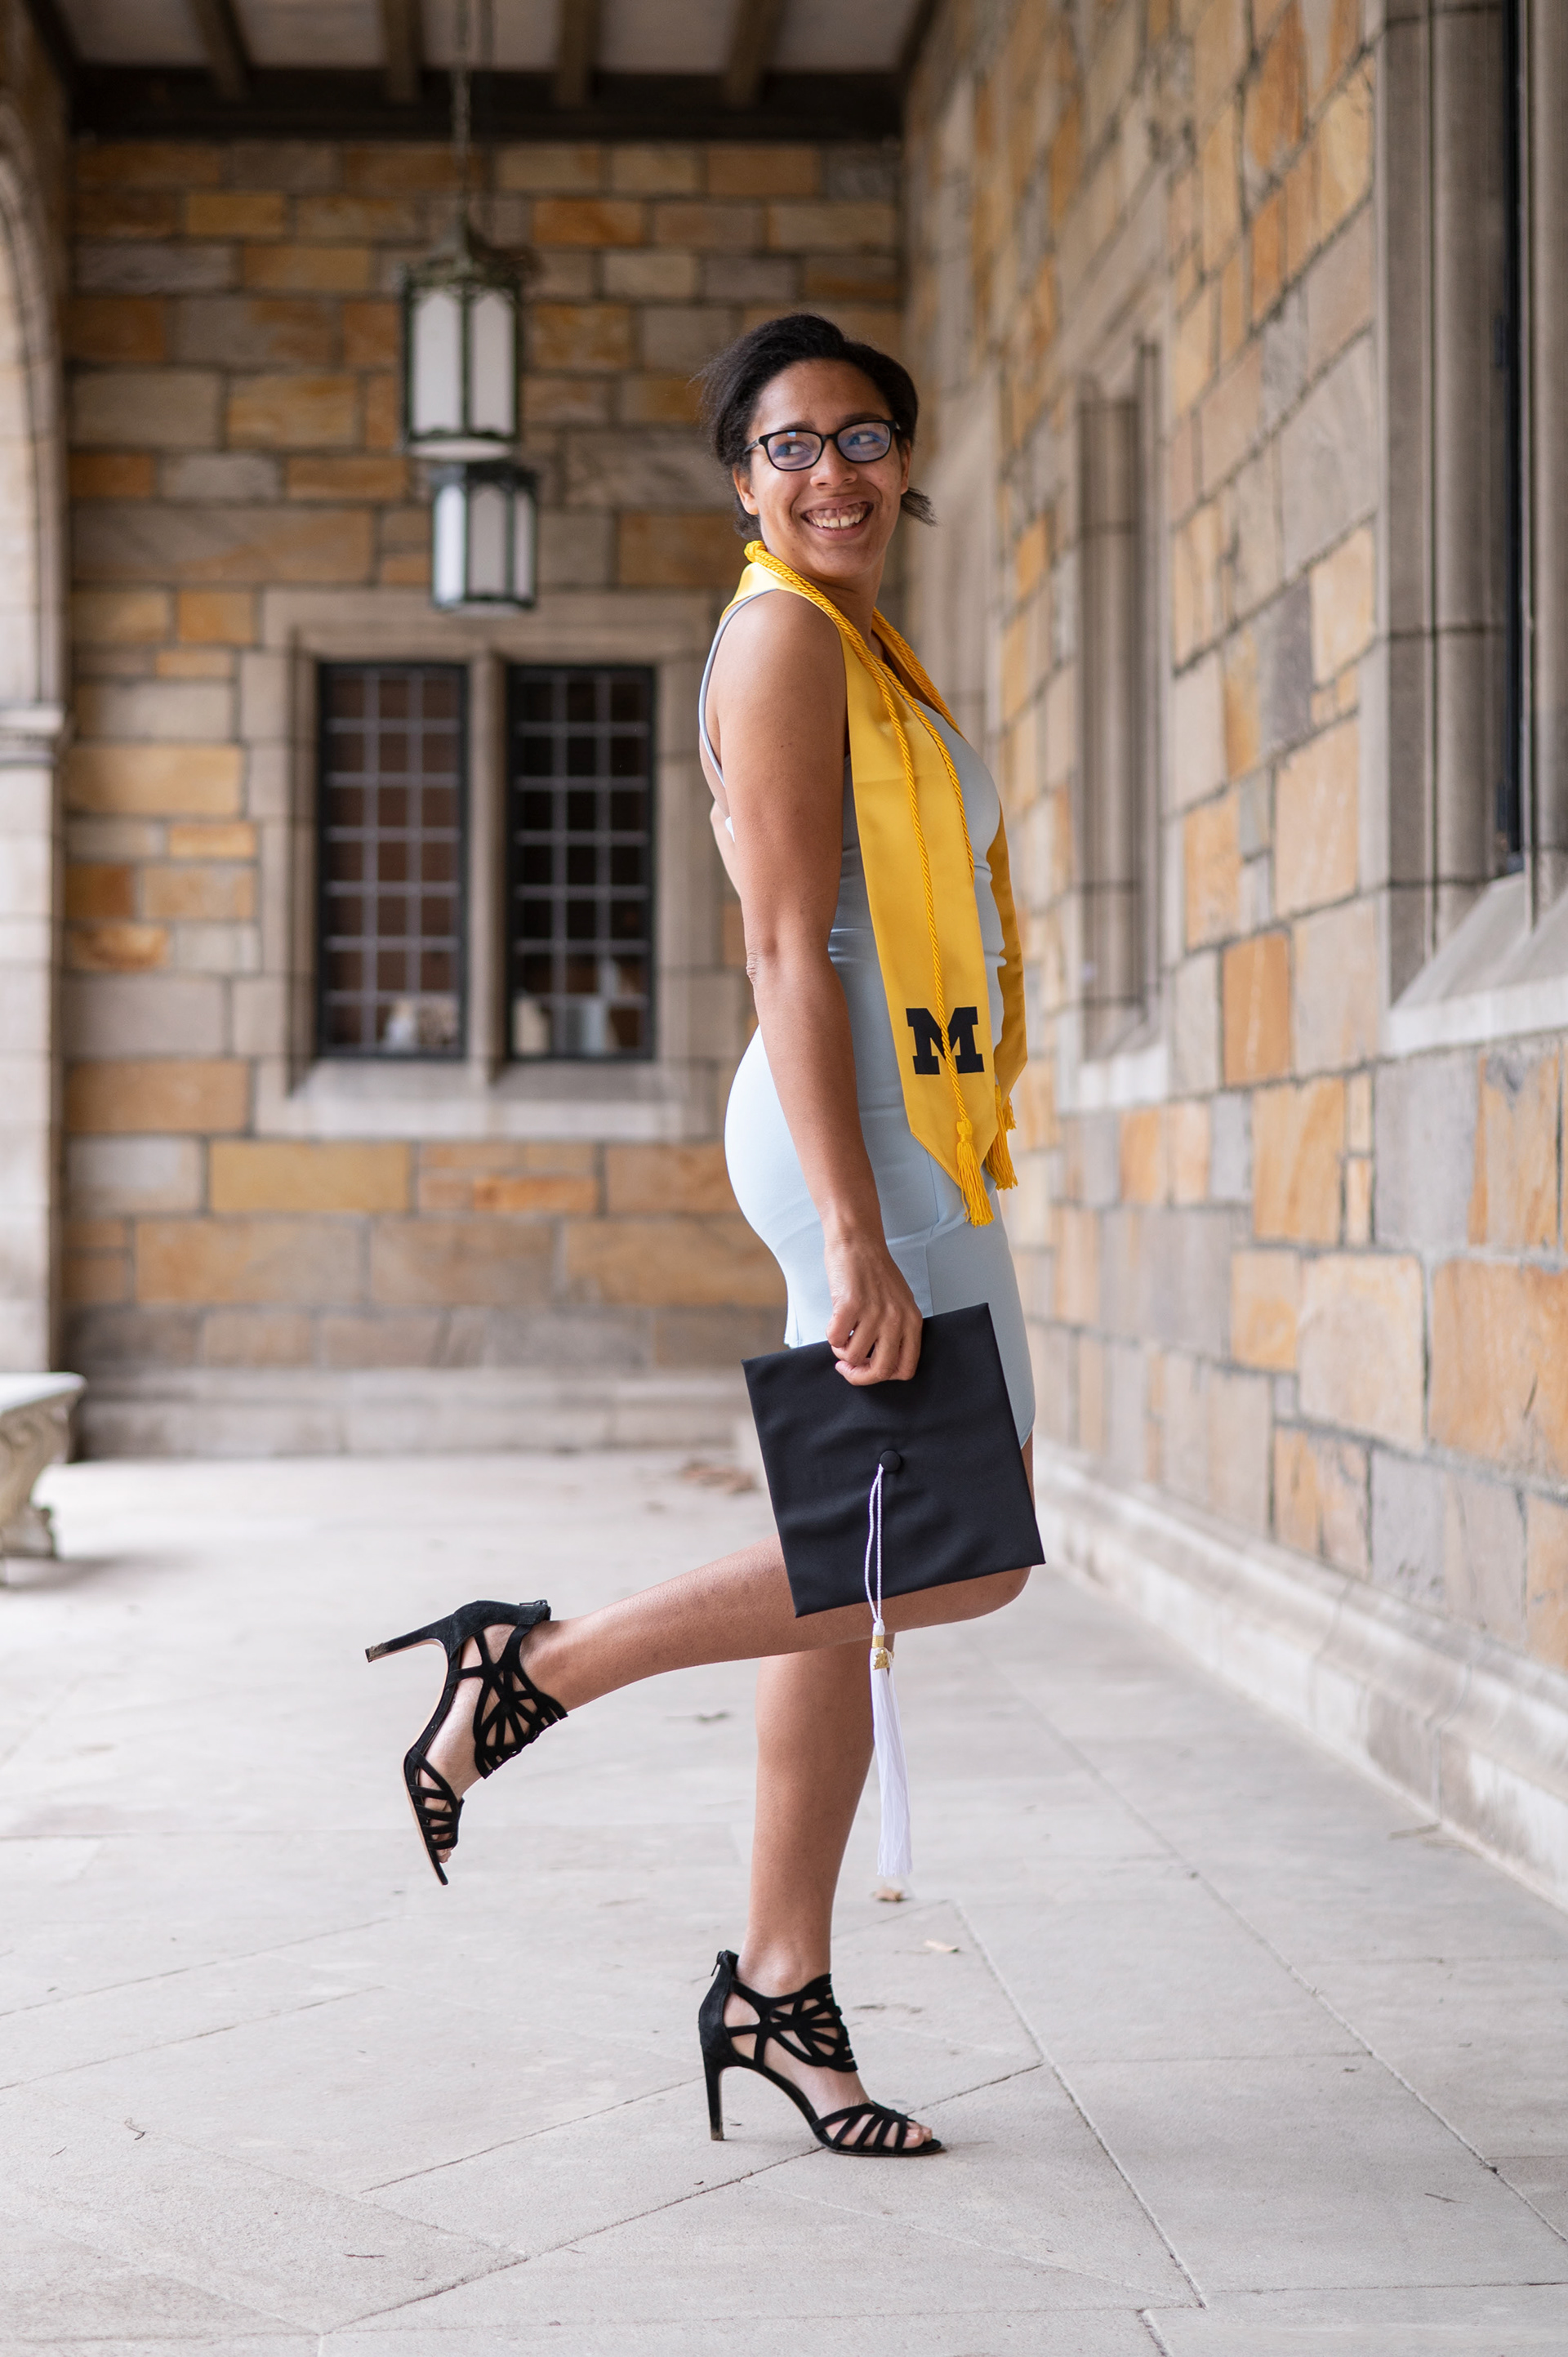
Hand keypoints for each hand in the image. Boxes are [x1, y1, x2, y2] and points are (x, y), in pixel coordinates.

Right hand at [823, 1235, 922, 1384]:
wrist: (858, 1243)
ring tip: (841, 1334)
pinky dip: (831, 1336)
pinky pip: (836, 1339)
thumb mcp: (899, 1304)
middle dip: (859, 1375)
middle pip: (880, 1370)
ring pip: (853, 1355)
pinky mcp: (850, 1305)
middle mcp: (896, 1319)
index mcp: (912, 1321)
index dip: (884, 1376)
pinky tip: (834, 1323)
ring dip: (841, 1350)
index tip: (869, 1369)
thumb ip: (895, 1332)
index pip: (906, 1369)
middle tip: (846, 1367)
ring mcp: (874, 1313)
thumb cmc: (876, 1272)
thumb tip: (875, 1363)